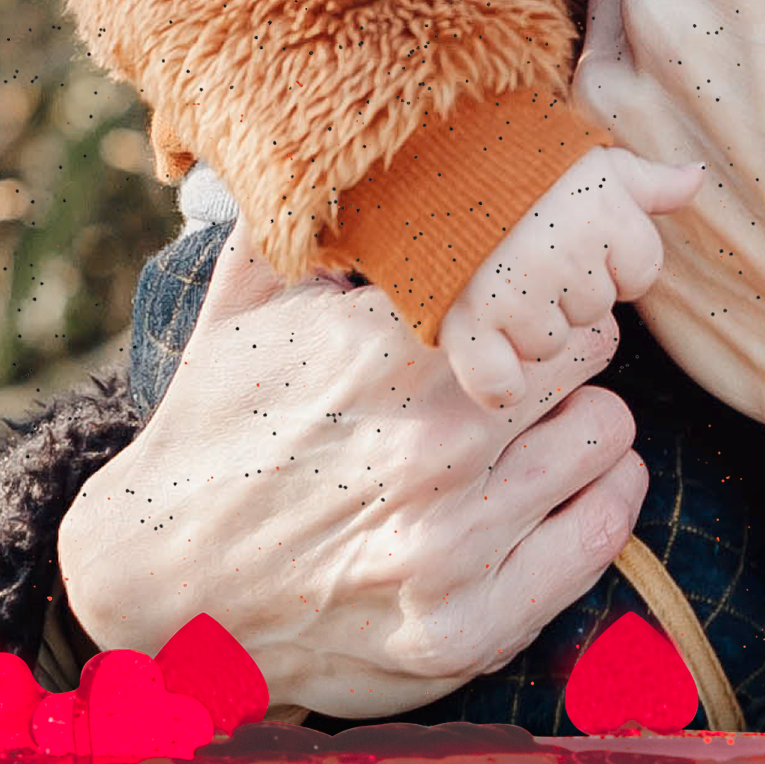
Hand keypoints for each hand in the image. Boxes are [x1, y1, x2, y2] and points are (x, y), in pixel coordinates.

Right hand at [56, 228, 654, 718]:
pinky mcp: (466, 629)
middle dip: (565, 343)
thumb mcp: (241, 303)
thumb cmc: (214, 430)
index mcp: (383, 352)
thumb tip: (358, 134)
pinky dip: (600, 501)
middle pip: (588, 348)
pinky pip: (600, 535)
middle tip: (536, 359)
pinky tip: (567, 487)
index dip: (541, 276)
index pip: (541, 275)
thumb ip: (311, 214)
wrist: (157, 584)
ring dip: (582, 422)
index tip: (529, 289)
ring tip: (541, 426)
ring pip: (607, 434)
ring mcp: (450, 545)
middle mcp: (429, 446)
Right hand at [438, 142, 714, 418]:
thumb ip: (648, 180)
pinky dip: (494, 380)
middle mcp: (560, 257)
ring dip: (526, 327)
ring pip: (549, 346)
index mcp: (600, 214)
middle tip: (526, 255)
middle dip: (565, 291)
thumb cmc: (517, 164)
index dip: (608, 259)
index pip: (640, 274)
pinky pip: (500, 386)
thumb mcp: (591, 161)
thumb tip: (696, 178)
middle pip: (593, 312)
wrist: (423, 160)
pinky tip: (484, 347)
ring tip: (495, 280)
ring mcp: (511, 295)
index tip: (569, 234)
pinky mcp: (463, 325)